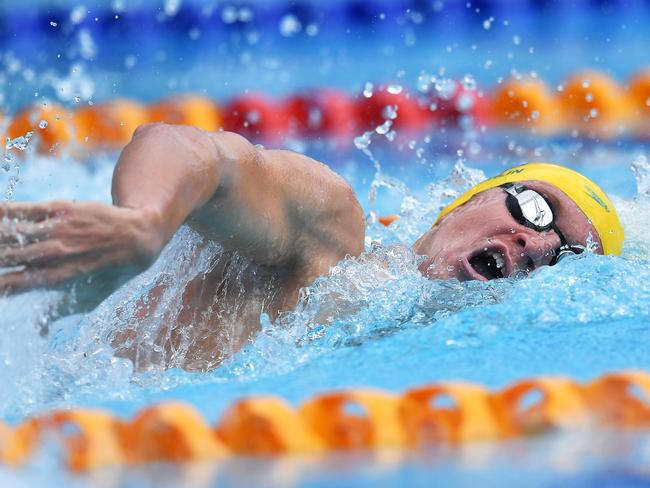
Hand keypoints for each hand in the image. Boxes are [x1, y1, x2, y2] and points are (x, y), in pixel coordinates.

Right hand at [0, 200, 163, 307]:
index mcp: (57, 279)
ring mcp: (57, 230)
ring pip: (10, 233)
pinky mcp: (61, 209)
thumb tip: (36, 333)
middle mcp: (54, 254)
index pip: (11, 284)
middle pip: (4, 257)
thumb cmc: (112, 272)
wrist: (139, 236)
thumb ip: (58, 312)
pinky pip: (24, 210)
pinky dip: (2, 212)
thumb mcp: (90, 300)